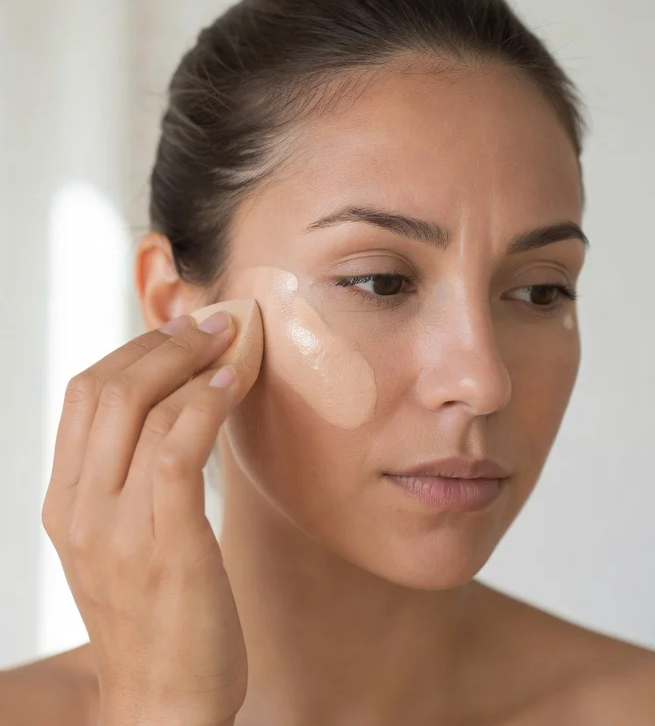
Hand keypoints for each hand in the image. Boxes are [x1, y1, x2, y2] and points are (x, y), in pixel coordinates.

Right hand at [42, 312, 251, 725]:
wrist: (165, 704)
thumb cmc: (166, 622)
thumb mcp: (135, 543)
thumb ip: (143, 484)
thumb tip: (183, 413)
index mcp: (65, 504)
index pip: (85, 397)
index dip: (137, 348)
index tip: (189, 327)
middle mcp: (77, 508)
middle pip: (105, 387)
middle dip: (165, 340)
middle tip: (220, 318)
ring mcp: (114, 526)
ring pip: (139, 405)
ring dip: (194, 357)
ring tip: (238, 335)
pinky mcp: (163, 543)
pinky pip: (179, 447)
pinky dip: (207, 401)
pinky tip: (237, 381)